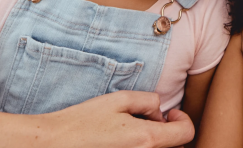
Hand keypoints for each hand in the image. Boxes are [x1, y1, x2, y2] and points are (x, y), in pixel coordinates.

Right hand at [40, 91, 193, 147]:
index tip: (169, 113)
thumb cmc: (84, 121)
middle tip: (150, 121)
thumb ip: (148, 101)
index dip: (182, 119)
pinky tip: (124, 142)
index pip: (187, 133)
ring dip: (157, 142)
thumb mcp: (119, 99)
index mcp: (147, 139)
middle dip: (170, 132)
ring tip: (136, 132)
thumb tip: (159, 111)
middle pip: (176, 147)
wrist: (55, 144)